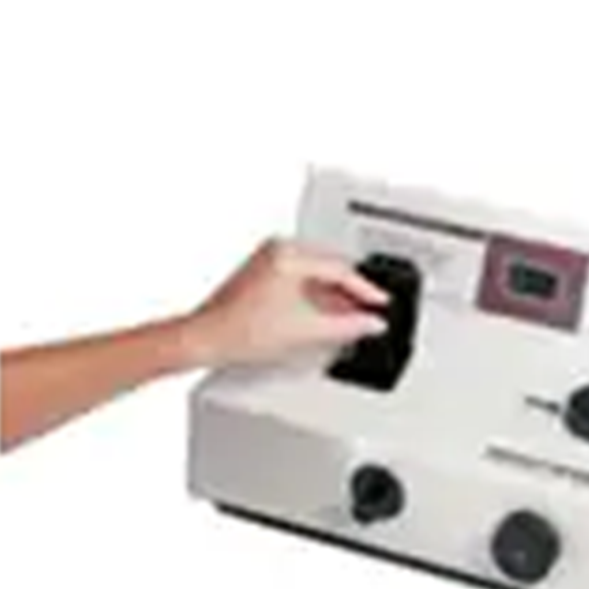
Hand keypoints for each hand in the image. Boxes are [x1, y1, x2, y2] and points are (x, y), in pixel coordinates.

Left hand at [170, 238, 390, 368]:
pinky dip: (315, 297)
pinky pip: (300, 279)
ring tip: (350, 318)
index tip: (382, 302)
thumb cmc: (240, 331)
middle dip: (350, 292)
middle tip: (371, 311)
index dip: (366, 289)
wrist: (206, 339)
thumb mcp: (306, 330)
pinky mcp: (262, 272)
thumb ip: (347, 326)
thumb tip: (372, 324)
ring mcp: (268, 259)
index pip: (340, 268)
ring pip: (315, 274)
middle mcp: (277, 249)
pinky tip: (324, 316)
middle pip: (329, 268)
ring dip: (333, 296)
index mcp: (288, 253)